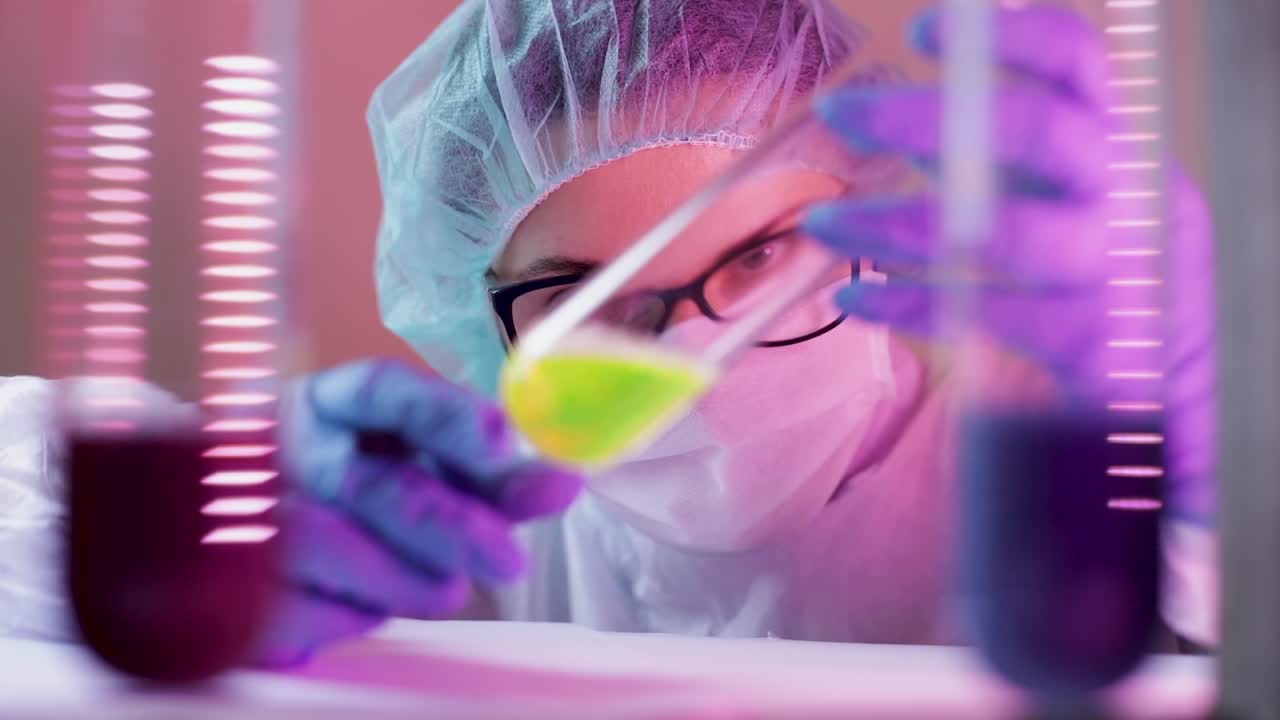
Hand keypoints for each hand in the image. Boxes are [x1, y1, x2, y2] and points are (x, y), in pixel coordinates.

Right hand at [252, 359, 581, 666]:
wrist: (235, 534)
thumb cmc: (353, 494)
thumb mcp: (417, 471)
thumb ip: (487, 477)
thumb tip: (564, 483)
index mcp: (329, 402)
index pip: (382, 389)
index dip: (445, 413)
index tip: (505, 440)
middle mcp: (285, 447)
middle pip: (376, 485)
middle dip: (453, 525)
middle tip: (509, 560)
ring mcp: (252, 513)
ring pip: (348, 553)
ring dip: (414, 581)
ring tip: (446, 588)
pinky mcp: (236, 583)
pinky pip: (318, 609)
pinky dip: (361, 613)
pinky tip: (369, 600)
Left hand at [803, 5, 1215, 525]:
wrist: (1151, 374)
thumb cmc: (1083, 258)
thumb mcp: (1051, 189)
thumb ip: (990, 144)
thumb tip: (909, 103)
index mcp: (1117, 138)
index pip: (1079, 61)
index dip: (1008, 37)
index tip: (921, 30)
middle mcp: (1129, 191)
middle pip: (1036, 130)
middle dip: (924, 114)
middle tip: (837, 110)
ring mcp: (1114, 266)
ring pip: (1003, 232)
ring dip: (897, 222)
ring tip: (822, 221)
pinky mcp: (1089, 337)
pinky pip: (986, 314)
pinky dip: (911, 303)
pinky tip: (857, 298)